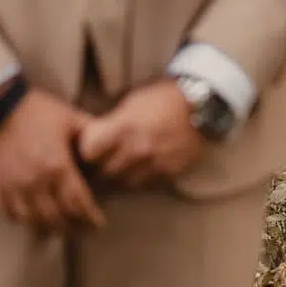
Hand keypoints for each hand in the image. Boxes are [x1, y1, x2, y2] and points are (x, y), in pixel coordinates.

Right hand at [0, 91, 104, 234]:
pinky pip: (8, 212)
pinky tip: (28, 217)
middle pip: (58, 218)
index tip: (98, 223)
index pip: (79, 203)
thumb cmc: (33, 108)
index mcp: (57, 166)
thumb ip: (90, 131)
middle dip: (73, 226)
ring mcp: (14, 186)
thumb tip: (111, 141)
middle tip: (81, 228)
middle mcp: (36, 182)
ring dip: (48, 227)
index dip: (91, 218)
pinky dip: (20, 218)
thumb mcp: (68, 116)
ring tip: (57, 228)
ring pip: (33, 220)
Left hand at [77, 82, 205, 189]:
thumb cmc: (160, 100)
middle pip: (104, 172)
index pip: (88, 153)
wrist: (200, 107)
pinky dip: (140, 180)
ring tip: (120, 168)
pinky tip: (140, 169)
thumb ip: (111, 125)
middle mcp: (137, 149)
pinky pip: (145, 186)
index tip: (88, 151)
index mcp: (123, 127)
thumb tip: (91, 141)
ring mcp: (154, 163)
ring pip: (123, 183)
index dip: (85, 153)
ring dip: (119, 177)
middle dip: (99, 169)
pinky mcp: (169, 173)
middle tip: (100, 164)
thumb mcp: (130, 104)